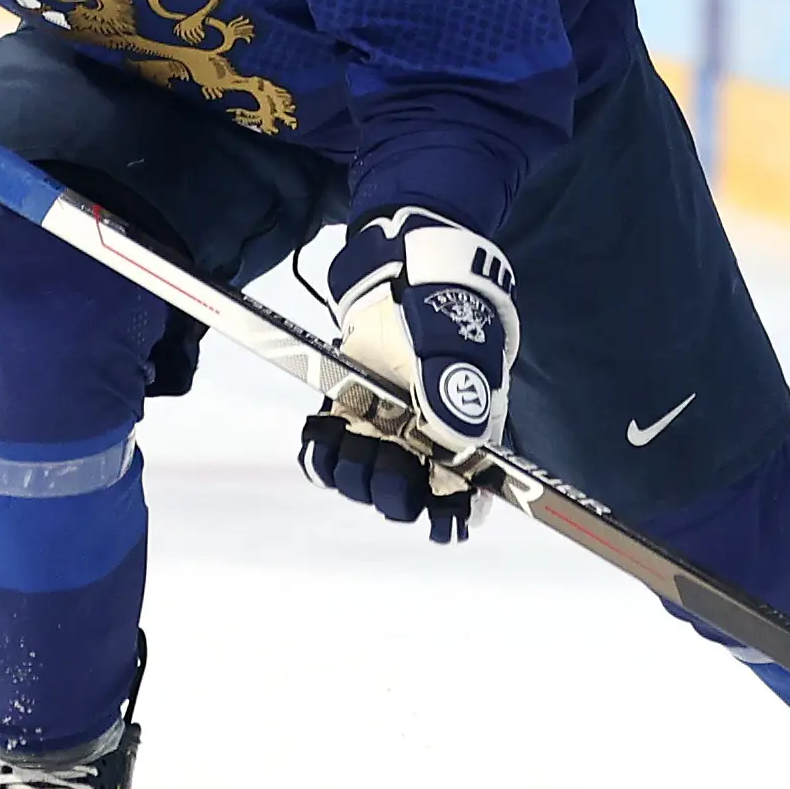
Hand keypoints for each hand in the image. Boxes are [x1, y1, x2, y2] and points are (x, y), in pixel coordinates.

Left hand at [299, 208, 517, 543]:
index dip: (450, 517)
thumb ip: (456, 392)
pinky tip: (326, 429)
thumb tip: (458, 443)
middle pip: (405, 499)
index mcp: (467, 432)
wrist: (403, 267)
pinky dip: (322, 452)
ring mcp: (384, 428)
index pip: (465, 498)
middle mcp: (424, 440)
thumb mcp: (458, 343)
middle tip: (387, 453)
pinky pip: (326, 455)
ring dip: (354, 472)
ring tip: (357, 434)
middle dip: (392, 489)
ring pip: (363, 481)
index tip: (437, 521)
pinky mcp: (347, 412)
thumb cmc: (444, 305)